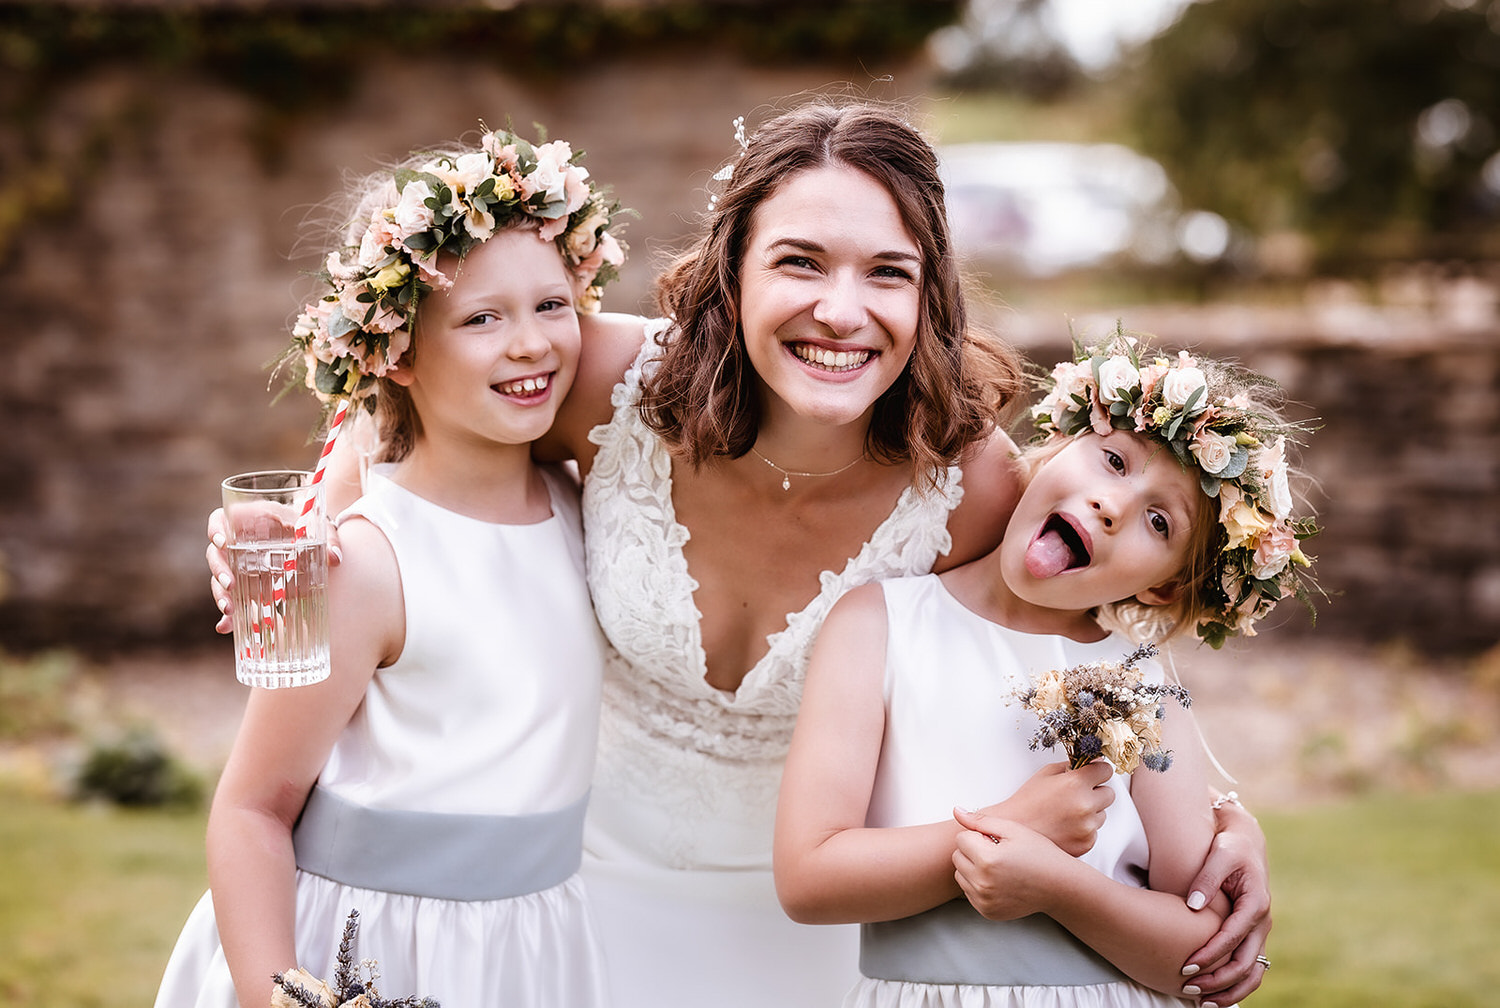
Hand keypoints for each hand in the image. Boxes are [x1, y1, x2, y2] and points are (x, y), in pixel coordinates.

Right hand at [207, 508, 342, 632]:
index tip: (221, 542)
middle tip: (231, 584)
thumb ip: (329, 540)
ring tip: (229, 610)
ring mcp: (237, 564)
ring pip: (218, 577)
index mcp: (249, 520)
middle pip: (215, 554)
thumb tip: (335, 558)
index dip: (215, 529)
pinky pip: (230, 597)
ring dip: (220, 593)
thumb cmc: (309, 528)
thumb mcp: (319, 528)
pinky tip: (225, 627)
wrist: (312, 540)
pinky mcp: (243, 583)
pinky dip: (227, 614)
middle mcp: (237, 543)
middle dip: (219, 570)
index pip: (219, 520)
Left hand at [951, 807, 1068, 920]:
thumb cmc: (1039, 853)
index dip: (979, 836)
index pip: (961, 839)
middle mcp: (982, 883)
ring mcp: (984, 900)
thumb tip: (956, 810)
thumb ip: (980, 820)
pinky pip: (969, 892)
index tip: (997, 841)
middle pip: (957, 857)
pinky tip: (1000, 881)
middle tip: (999, 853)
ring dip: (973, 868)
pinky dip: (978, 885)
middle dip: (973, 851)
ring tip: (999, 867)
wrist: (1060, 886)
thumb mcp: (1013, 830)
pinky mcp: (987, 911)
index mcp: (987, 860)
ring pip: (960, 875)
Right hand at [990, 760, 1113, 856]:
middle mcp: (1085, 805)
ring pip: (1102, 814)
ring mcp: (1087, 826)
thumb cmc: (1026, 802)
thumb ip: (1071, 766)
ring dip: (1090, 812)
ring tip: (1066, 813)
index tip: (1093, 774)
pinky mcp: (1086, 843)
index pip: (1106, 770)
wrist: (1014, 830)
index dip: (1098, 771)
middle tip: (1077, 795)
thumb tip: (1093, 762)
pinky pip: (1094, 831)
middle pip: (1109, 793)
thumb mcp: (1046, 774)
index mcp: (1075, 783)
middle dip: (1096, 792)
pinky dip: (1084, 829)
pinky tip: (1065, 826)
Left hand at [1180, 798, 1271, 1003]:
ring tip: (1203, 1003)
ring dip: (1230, 990)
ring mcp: (1258, 931)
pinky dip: (1234, 983)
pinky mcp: (1251, 935)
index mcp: (1256, 903)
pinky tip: (1214, 995)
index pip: (1232, 937)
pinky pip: (1248, 967)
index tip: (1186, 966)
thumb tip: (1193, 906)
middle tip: (1189, 988)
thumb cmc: (1229, 846)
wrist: (1245, 841)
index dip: (1209, 954)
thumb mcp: (1219, 855)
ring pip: (1251, 972)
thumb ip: (1206, 879)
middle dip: (1218, 980)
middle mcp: (1262, 921)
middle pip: (1245, 963)